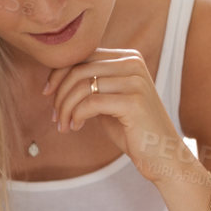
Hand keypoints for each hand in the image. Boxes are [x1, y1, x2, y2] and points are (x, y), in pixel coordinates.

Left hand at [41, 49, 186, 186]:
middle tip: (55, 116)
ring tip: (64, 125)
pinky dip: (76, 116)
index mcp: (128, 58)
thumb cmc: (132, 129)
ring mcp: (135, 81)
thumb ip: (90, 83)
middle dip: (59, 94)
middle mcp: (133, 63)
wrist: (163, 155)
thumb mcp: (108, 99)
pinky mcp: (133, 102)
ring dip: (65, 108)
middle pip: (79, 69)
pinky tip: (75, 127)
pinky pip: (90, 102)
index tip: (48, 94)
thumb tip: (55, 75)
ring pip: (81, 86)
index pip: (82, 55)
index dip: (58, 74)